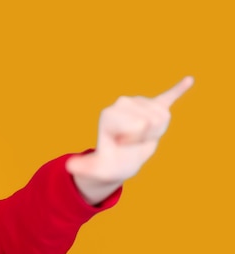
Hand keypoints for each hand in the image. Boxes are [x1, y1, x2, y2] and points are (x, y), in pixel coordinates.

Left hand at [67, 76, 193, 183]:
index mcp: (109, 114)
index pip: (138, 124)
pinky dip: (178, 89)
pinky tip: (189, 80)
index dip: (134, 140)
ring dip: (155, 133)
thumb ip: (84, 166)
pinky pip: (168, 96)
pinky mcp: (153, 106)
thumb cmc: (108, 164)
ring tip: (140, 137)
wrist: (118, 162)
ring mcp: (138, 104)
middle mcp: (122, 103)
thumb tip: (69, 167)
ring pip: (163, 117)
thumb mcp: (96, 168)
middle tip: (131, 143)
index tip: (122, 145)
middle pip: (151, 120)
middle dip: (145, 137)